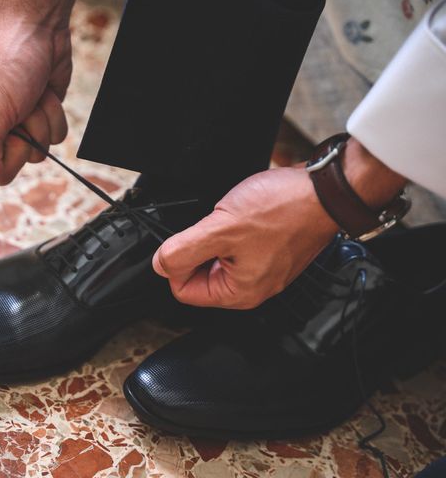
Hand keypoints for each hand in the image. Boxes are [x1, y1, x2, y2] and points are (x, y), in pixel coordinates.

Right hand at [0, 0, 73, 201]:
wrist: (40, 30)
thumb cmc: (8, 60)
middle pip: (2, 171)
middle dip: (19, 142)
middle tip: (17, 116)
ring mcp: (10, 128)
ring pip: (31, 156)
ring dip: (38, 126)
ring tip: (29, 98)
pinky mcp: (34, 122)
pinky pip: (50, 141)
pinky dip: (52, 119)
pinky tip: (43, 96)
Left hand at [151, 139, 406, 308]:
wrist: (324, 191)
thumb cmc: (284, 209)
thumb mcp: (221, 228)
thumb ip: (183, 250)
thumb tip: (160, 265)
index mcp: (238, 293)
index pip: (184, 291)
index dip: (176, 264)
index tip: (186, 241)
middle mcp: (252, 288)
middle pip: (199, 275)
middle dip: (198, 248)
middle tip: (215, 227)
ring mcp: (262, 270)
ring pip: (217, 258)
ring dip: (216, 236)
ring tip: (232, 219)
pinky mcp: (269, 252)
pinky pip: (236, 247)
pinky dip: (232, 230)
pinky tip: (243, 216)